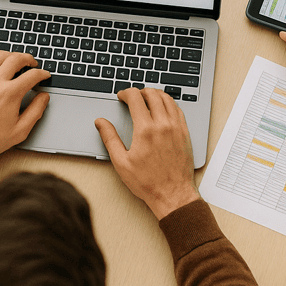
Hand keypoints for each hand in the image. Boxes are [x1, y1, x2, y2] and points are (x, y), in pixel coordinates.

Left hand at [0, 52, 49, 166]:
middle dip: (28, 58)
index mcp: (10, 94)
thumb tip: (43, 97)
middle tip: (32, 63)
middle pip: (15, 59)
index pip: (32, 75)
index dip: (42, 74)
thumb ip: (35, 111)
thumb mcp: (20, 131)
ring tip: (16, 59)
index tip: (45, 75)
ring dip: (10, 55)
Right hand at [95, 88, 199, 219]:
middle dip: (140, 91)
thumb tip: (101, 122)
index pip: (135, 98)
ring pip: (167, 99)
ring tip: (147, 98)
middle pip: (152, 94)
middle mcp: (163, 124)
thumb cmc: (148, 182)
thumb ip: (110, 138)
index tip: (121, 96)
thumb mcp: (121, 162)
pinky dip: (169, 103)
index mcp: (145, 130)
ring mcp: (176, 127)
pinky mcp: (185, 133)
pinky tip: (163, 108)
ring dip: (155, 94)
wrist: (173, 194)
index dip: (126, 93)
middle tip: (133, 96)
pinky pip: (178, 109)